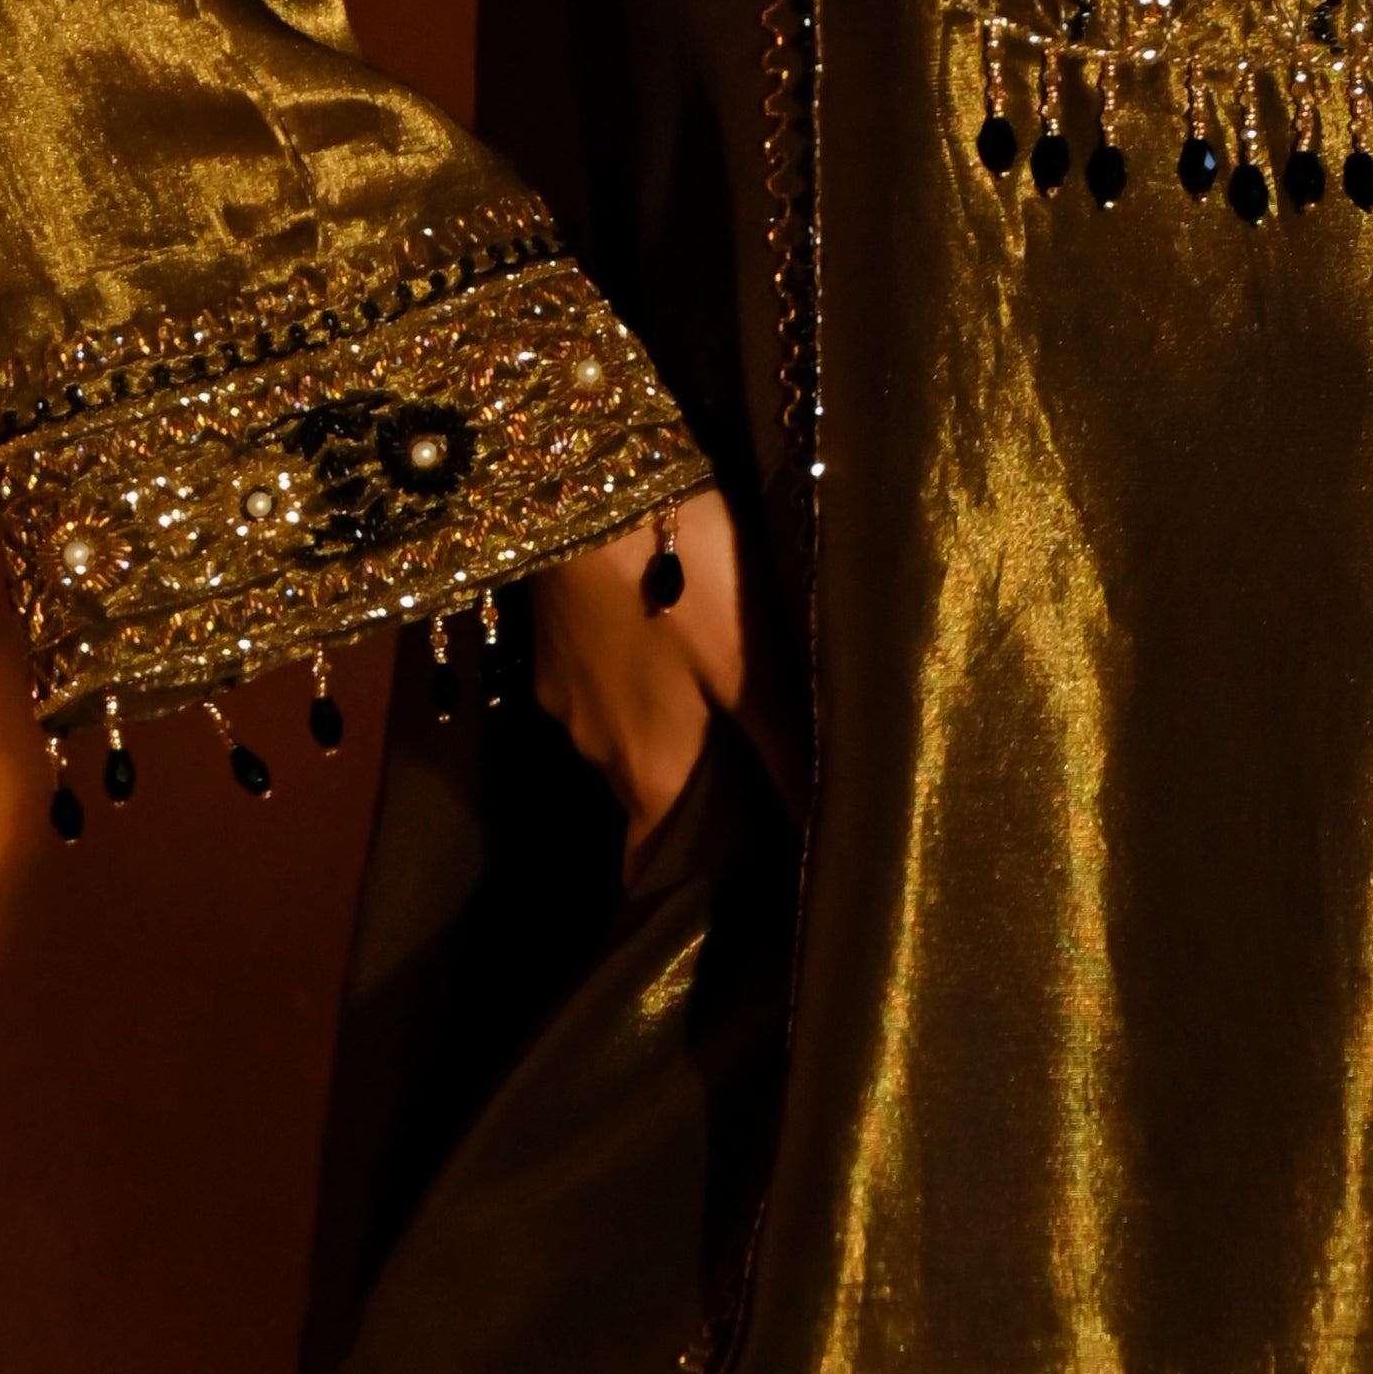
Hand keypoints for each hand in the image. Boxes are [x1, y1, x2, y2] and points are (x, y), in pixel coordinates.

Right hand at [529, 489, 788, 875]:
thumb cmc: (684, 578)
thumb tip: (823, 836)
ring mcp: (562, 695)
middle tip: (747, 778)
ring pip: (620, 738)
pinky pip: (598, 688)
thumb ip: (787, 749)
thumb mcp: (753, 663)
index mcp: (650, 770)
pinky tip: (666, 644)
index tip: (716, 887)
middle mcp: (596, 750)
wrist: (584, 487)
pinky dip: (632, 684)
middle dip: (686, 798)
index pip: (648, 864)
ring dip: (662, 731)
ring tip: (717, 701)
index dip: (679, 881)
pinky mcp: (549, 645)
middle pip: (643, 798)